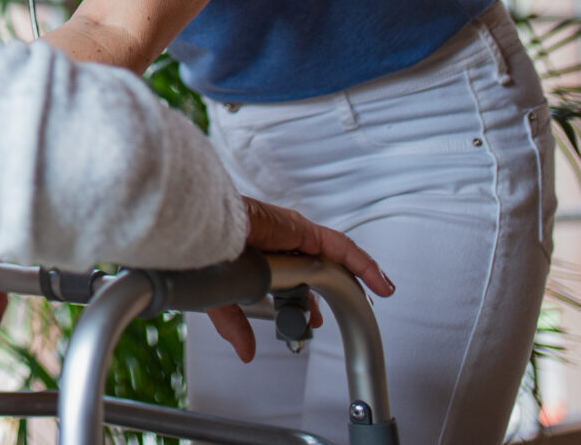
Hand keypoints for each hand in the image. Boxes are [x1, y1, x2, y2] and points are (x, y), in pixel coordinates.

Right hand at [205, 197, 396, 362]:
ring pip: (331, 256)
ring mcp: (290, 236)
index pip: (290, 279)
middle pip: (314, 268)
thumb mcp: (222, 298)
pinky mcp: (301, 230)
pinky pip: (339, 246)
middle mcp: (276, 244)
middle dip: (330, 291)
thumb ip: (234, 323)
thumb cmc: (203, 255)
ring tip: (376, 293)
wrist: (202, 232)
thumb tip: (245, 352)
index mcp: (257, 256)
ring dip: (355, 275)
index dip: (305, 301)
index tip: (312, 319)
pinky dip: (362, 263)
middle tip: (343, 312)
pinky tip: (378, 281)